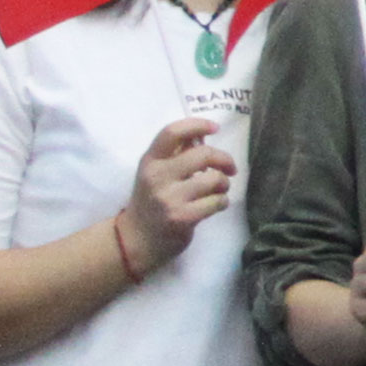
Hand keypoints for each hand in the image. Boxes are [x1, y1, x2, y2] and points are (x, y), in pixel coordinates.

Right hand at [120, 116, 235, 271]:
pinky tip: (215, 205)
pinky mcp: (183, 218)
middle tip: (229, 168)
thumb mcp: (156, 173)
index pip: (172, 132)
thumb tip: (203, 134)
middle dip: (224, 159)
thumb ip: (176, 154)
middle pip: (203, 154)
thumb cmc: (151, 201)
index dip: (197, 125)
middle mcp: (157, 177)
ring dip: (224, 184)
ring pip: (215, 179)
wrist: (135, 240)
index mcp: (150, 161)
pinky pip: (217, 202)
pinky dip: (222, 202)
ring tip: (219, 189)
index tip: (215, 128)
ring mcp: (170, 198)